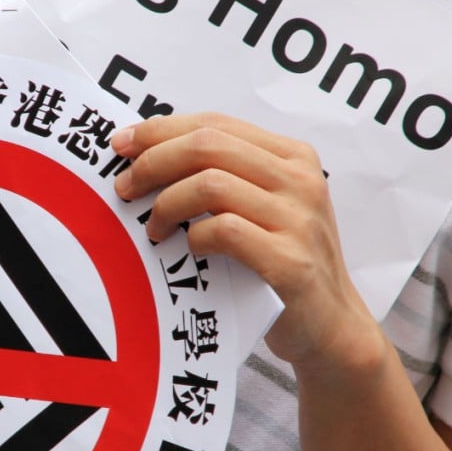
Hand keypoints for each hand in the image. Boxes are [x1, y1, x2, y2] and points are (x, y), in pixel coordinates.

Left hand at [111, 113, 378, 369]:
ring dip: (167, 204)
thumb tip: (146, 155)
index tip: (122, 144)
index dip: (161, 130)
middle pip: (207, 145)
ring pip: (210, 185)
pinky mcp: (290, 262)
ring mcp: (298, 220)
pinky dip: (193, 237)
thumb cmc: (279, 263)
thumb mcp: (261, 208)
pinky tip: (188, 249)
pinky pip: (224, 231)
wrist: (329, 327)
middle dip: (153, 163)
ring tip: (153, 229)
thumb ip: (223, 177)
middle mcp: (300, 180)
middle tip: (124, 188)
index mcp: (292, 157)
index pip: (215, 123)